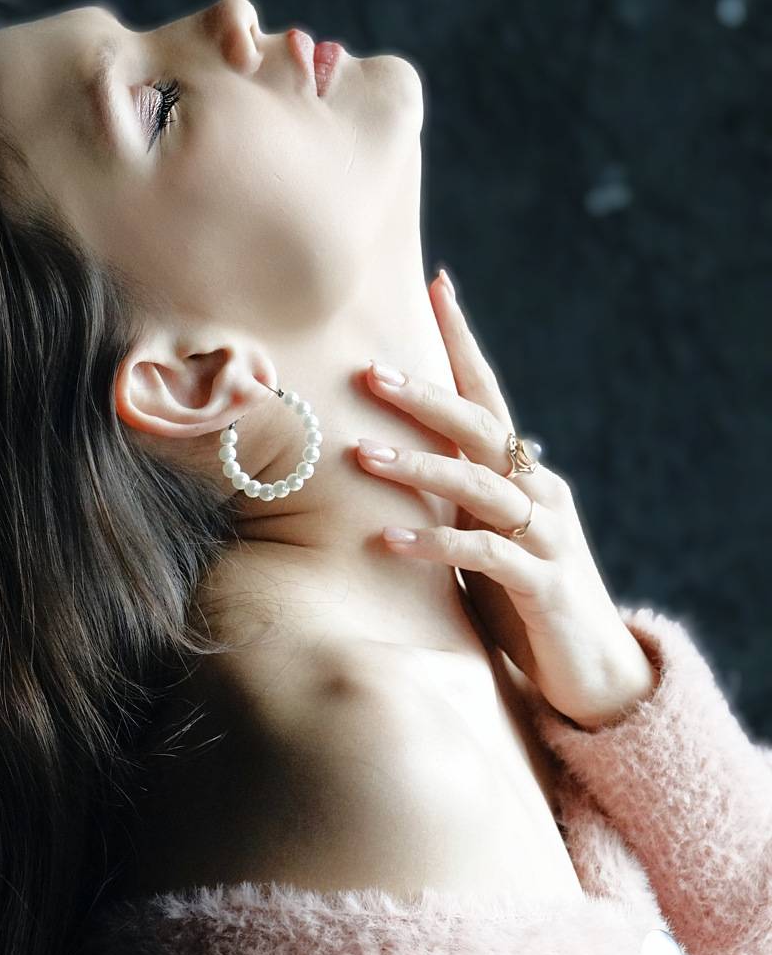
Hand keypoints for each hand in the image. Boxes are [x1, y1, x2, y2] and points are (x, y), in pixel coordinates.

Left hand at [355, 268, 659, 729]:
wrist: (592, 671)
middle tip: (371, 370)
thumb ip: (455, 497)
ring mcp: (546, 536)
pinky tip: (386, 539)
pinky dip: (434, 545)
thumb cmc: (525, 599)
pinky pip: (484, 555)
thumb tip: (392, 457)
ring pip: (479, 486)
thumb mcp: (485, 536)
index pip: (488, 392)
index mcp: (523, 473)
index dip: (463, 339)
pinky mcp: (544, 585)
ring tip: (362, 455)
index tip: (437, 283)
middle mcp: (540, 491)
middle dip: (426, 395)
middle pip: (481, 427)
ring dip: (419, 466)